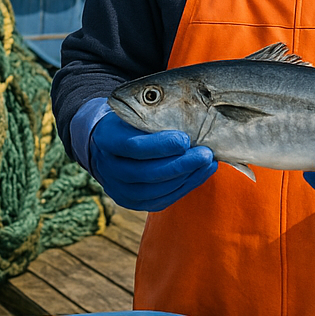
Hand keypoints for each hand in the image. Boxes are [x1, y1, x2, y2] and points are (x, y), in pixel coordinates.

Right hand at [88, 112, 216, 210]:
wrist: (109, 145)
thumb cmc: (130, 123)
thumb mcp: (135, 113)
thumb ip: (155, 119)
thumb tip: (190, 124)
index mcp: (106, 140)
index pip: (133, 147)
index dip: (161, 146)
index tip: (185, 139)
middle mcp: (108, 168)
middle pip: (146, 173)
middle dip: (180, 165)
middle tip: (205, 154)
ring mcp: (118, 189)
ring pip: (155, 190)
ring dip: (186, 177)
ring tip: (208, 163)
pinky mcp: (132, 202)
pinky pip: (161, 200)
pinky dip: (184, 187)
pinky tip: (200, 174)